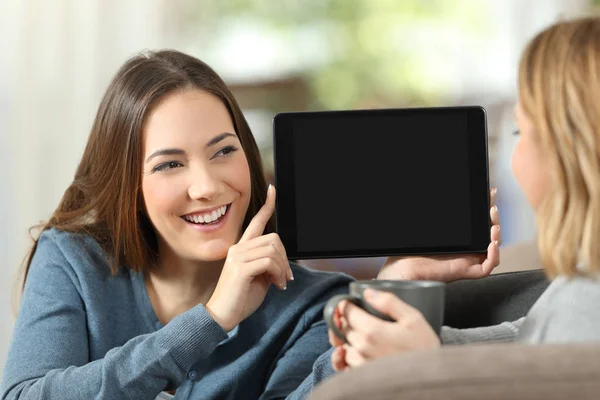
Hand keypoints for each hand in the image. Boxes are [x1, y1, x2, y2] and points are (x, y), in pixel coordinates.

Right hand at [206, 185, 292, 330]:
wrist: (221, 316)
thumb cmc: (239, 299)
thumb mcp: (258, 279)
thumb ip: (267, 265)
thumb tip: (281, 261)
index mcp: (241, 249)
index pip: (255, 222)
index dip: (267, 205)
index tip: (273, 190)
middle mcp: (237, 248)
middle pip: (273, 238)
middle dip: (285, 257)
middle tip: (286, 277)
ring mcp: (238, 256)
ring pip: (272, 249)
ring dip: (282, 268)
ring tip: (280, 283)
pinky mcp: (240, 267)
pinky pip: (269, 261)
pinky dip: (278, 273)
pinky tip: (276, 285)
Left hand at [329, 289, 439, 369]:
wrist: (431, 377)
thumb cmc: (424, 349)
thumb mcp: (413, 319)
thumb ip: (389, 302)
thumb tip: (368, 293)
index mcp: (372, 331)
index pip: (347, 312)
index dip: (346, 305)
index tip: (351, 304)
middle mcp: (362, 349)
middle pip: (344, 328)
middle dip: (348, 321)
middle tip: (360, 319)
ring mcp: (360, 365)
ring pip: (344, 346)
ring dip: (350, 340)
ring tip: (365, 338)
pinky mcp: (362, 377)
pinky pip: (345, 366)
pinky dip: (346, 358)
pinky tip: (356, 354)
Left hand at [378, 187, 501, 282]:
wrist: (402, 269)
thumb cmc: (409, 252)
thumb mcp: (426, 228)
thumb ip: (439, 215)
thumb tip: (443, 191)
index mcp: (458, 240)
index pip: (476, 223)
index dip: (485, 209)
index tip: (489, 193)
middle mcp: (465, 250)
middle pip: (488, 233)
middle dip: (493, 218)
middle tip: (492, 207)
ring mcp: (467, 261)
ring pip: (492, 249)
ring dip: (496, 235)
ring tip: (493, 225)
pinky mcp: (466, 272)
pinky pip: (488, 266)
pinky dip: (494, 255)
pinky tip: (491, 244)